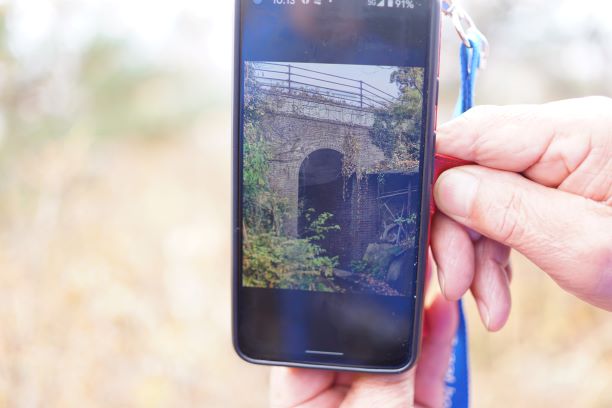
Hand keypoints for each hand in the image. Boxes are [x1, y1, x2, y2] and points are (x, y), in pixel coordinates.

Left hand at [269, 294, 457, 407]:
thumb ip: (384, 377)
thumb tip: (400, 328)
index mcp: (300, 399)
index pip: (309, 338)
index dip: (331, 306)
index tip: (350, 276)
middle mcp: (332, 394)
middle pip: (355, 337)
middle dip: (378, 307)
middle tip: (395, 272)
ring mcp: (371, 397)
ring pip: (391, 348)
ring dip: (412, 317)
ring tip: (424, 279)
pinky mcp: (406, 403)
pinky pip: (419, 366)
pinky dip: (434, 339)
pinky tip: (442, 310)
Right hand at [432, 96, 611, 331]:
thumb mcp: (583, 248)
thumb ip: (508, 210)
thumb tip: (446, 187)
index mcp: (573, 132)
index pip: (471, 132)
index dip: (434, 174)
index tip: (419, 224)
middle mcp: (562, 138)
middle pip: (471, 169)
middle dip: (456, 229)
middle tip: (457, 282)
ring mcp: (561, 162)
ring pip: (483, 196)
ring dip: (474, 252)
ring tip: (486, 301)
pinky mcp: (559, 188)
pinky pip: (506, 212)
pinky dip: (495, 255)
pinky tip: (498, 292)